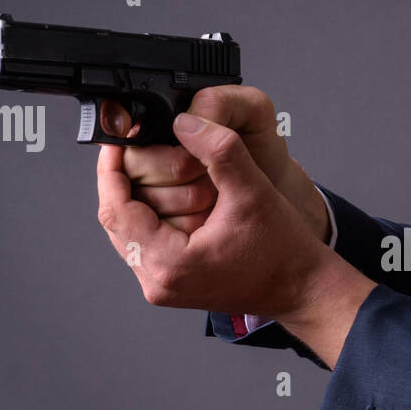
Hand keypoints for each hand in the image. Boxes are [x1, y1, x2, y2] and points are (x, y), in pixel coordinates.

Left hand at [97, 110, 373, 346]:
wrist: (300, 287)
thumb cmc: (282, 251)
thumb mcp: (252, 191)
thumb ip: (218, 151)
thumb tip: (184, 122)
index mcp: (170, 265)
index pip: (116, 209)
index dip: (110, 169)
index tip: (116, 139)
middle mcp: (158, 282)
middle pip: (115, 221)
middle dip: (121, 181)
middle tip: (130, 147)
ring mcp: (162, 286)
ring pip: (126, 233)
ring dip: (134, 199)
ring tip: (147, 167)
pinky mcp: (170, 284)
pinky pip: (142, 244)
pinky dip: (148, 216)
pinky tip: (164, 196)